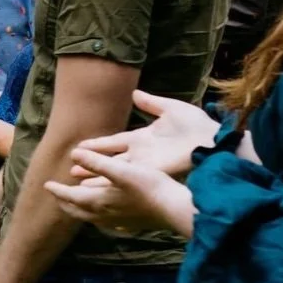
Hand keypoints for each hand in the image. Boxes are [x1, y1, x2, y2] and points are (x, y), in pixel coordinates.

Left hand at [46, 147, 194, 237]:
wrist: (174, 209)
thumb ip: (96, 162)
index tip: (47, 185)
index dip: (58, 190)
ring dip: (80, 209)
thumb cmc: (148, 186)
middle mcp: (105, 215)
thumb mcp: (121, 170)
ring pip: (91, 217)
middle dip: (66, 202)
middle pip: (78, 210)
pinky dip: (98, 216)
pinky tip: (105, 215)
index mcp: (99, 201)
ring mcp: (118, 223)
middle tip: (57, 196)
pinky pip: (107, 222)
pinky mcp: (131, 225)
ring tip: (77, 203)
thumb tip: (73, 153)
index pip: (71, 196)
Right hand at [70, 90, 221, 178]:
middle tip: (71, 168)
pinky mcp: (150, 172)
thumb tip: (135, 94)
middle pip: (109, 159)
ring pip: (113, 171)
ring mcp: (144, 164)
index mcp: (142, 138)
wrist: (211, 139)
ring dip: (95, 175)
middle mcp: (140, 153)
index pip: (114, 142)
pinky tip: (95, 188)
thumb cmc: (195, 124)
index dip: (97, 144)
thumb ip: (151, 103)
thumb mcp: (170, 108)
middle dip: (90, 163)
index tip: (80, 146)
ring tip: (75, 181)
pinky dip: (109, 182)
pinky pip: (125, 177)